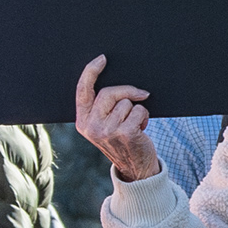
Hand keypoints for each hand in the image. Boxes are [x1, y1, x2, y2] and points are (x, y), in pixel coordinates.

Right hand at [74, 54, 158, 181]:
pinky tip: (141, 129)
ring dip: (137, 110)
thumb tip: (119, 86)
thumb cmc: (122, 141)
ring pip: (127, 102)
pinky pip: (139, 110)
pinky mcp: (125, 133)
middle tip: (140, 95)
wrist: (135, 167)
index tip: (102, 59)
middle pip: (109, 92)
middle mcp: (91, 126)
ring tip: (134, 124)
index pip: (82, 91)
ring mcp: (107, 130)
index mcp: (82, 121)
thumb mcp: (104, 126)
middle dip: (128, 91)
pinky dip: (144, 116)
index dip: (91, 72)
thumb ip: (102, 108)